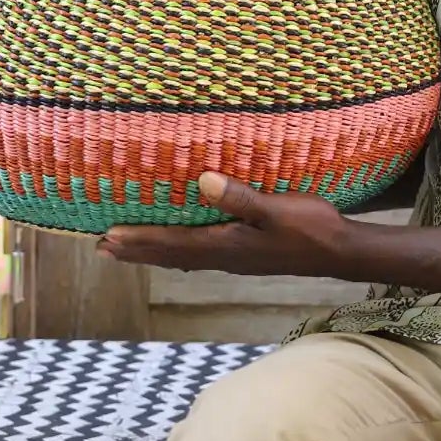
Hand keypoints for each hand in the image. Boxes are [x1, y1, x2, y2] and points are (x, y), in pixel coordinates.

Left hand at [96, 172, 353, 277]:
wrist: (338, 253)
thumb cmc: (310, 228)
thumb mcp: (276, 209)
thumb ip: (239, 198)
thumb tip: (202, 182)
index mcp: (225, 245)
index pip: (172, 244)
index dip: (139, 240)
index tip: (108, 237)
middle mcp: (224, 256)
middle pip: (170, 255)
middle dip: (136, 250)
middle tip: (102, 246)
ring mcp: (234, 259)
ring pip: (182, 257)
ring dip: (152, 252)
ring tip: (126, 249)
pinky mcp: (245, 256)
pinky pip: (199, 255)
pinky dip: (177, 251)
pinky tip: (178, 249)